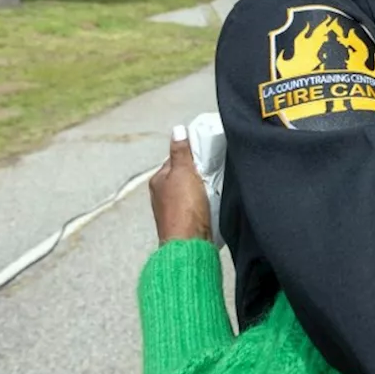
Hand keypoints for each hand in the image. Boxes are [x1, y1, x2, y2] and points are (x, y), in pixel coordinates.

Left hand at [149, 126, 211, 245]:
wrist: (189, 243)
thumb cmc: (184, 208)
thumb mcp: (183, 172)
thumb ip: (181, 151)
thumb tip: (177, 130)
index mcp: (158, 180)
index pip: (175, 159)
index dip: (192, 155)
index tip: (207, 153)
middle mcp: (162, 194)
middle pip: (184, 175)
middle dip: (199, 172)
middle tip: (215, 170)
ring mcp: (173, 210)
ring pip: (191, 191)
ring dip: (203, 188)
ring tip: (216, 187)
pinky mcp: (185, 222)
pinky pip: (197, 205)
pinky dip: (205, 202)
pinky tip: (214, 203)